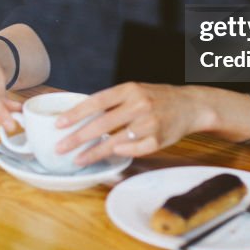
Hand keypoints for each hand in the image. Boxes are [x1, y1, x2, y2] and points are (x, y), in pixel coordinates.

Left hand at [54, 83, 204, 166]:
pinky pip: (135, 150)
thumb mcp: (134, 91)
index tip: (59, 124)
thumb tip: (81, 115)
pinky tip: (108, 157)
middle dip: (78, 138)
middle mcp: (139, 104)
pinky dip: (121, 154)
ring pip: (116, 142)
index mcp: (129, 89)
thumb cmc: (156, 98)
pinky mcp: (159, 140)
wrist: (190, 105)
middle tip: (61, 147)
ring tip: (78, 159)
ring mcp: (150, 123)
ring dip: (94, 153)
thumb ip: (112, 102)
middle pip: (102, 124)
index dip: (76, 113)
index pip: (97, 101)